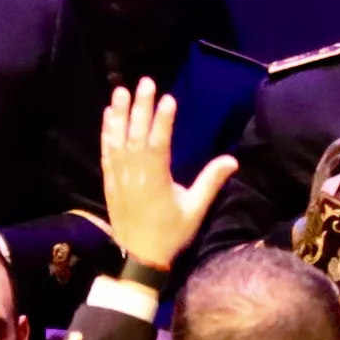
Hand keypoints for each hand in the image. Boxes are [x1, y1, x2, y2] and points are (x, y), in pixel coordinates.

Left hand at [97, 78, 234, 274]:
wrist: (139, 257)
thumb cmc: (170, 234)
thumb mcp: (194, 210)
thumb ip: (210, 182)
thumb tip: (232, 160)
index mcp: (156, 181)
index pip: (159, 144)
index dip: (163, 121)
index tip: (168, 99)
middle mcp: (135, 175)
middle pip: (136, 135)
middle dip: (142, 107)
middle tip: (146, 82)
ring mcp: (119, 176)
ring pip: (117, 139)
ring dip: (120, 113)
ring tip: (122, 90)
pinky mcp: (110, 180)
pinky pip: (106, 151)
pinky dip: (107, 131)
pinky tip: (110, 114)